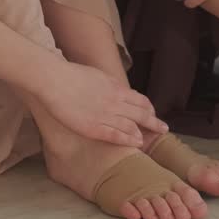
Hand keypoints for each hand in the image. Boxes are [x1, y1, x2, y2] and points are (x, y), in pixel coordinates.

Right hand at [35, 61, 167, 146]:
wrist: (55, 79)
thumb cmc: (71, 75)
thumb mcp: (97, 75)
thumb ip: (108, 85)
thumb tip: (114, 89)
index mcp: (116, 88)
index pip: (140, 100)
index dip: (149, 109)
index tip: (152, 114)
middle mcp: (115, 101)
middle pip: (142, 114)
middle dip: (154, 122)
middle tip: (163, 129)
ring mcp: (106, 115)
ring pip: (132, 126)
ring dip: (144, 133)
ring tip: (150, 140)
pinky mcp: (94, 127)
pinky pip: (117, 135)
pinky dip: (129, 139)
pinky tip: (136, 143)